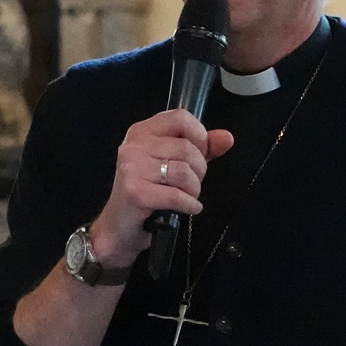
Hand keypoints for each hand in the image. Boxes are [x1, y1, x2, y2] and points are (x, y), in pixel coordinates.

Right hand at [88, 109, 233, 266]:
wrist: (119, 228)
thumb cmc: (146, 194)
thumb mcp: (173, 165)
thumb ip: (201, 149)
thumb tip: (226, 138)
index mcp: (142, 132)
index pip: (180, 117)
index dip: (199, 136)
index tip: (199, 154)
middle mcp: (134, 145)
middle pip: (187, 148)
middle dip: (199, 171)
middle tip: (189, 184)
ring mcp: (132, 168)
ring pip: (185, 172)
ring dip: (194, 190)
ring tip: (185, 197)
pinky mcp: (136, 192)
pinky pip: (178, 195)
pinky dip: (189, 205)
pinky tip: (185, 208)